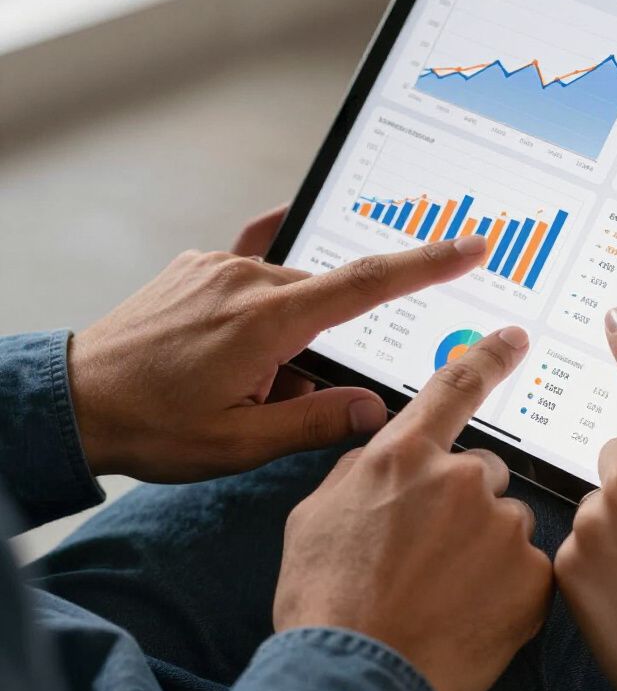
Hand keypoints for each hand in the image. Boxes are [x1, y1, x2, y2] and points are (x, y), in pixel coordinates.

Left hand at [68, 230, 489, 480]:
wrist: (72, 400)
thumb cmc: (152, 427)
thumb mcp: (240, 444)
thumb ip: (316, 423)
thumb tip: (376, 410)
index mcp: (268, 321)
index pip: (368, 284)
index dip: (427, 263)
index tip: (469, 246)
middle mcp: (248, 279)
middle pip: (326, 298)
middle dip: (320, 343)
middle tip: (275, 393)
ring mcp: (220, 266)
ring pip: (289, 290)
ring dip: (285, 331)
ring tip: (233, 378)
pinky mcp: (199, 264)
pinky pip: (253, 269)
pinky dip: (262, 299)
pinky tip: (238, 329)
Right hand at [274, 325, 552, 690]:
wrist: (355, 678)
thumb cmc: (324, 597)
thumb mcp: (317, 514)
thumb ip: (361, 467)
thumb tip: (383, 445)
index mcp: (406, 455)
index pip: (456, 386)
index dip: (488, 357)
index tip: (515, 338)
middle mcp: (462, 478)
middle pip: (485, 472)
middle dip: (466, 502)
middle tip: (432, 552)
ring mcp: (502, 527)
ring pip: (507, 523)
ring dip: (486, 547)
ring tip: (445, 592)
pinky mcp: (533, 578)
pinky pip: (529, 568)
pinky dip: (507, 587)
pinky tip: (470, 613)